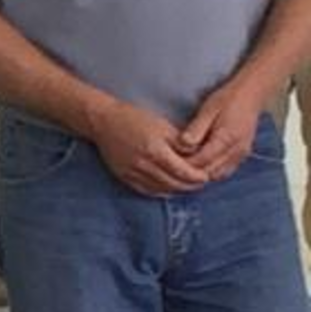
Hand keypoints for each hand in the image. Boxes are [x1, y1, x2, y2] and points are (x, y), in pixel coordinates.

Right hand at [88, 98, 209, 194]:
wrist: (104, 123)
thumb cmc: (135, 119)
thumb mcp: (163, 126)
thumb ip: (181, 144)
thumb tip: (198, 157)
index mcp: (155, 150)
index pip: (183, 171)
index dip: (197, 177)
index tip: (206, 176)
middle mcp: (143, 165)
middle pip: (174, 184)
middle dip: (190, 186)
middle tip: (200, 183)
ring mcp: (132, 173)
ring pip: (161, 190)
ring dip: (177, 190)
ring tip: (187, 185)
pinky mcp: (124, 177)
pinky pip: (147, 190)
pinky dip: (161, 192)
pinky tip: (169, 188)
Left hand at [178, 79, 269, 182]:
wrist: (251, 94)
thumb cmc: (228, 99)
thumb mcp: (208, 109)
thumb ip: (197, 128)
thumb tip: (183, 143)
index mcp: (227, 138)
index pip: (202, 160)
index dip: (184, 164)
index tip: (169, 162)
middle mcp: (237, 150)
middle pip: (210, 172)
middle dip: (191, 172)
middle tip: (173, 167)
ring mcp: (241, 154)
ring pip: (218, 175)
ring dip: (201, 174)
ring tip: (183, 167)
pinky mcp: (242, 155)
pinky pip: (225, 171)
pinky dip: (211, 171)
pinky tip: (198, 165)